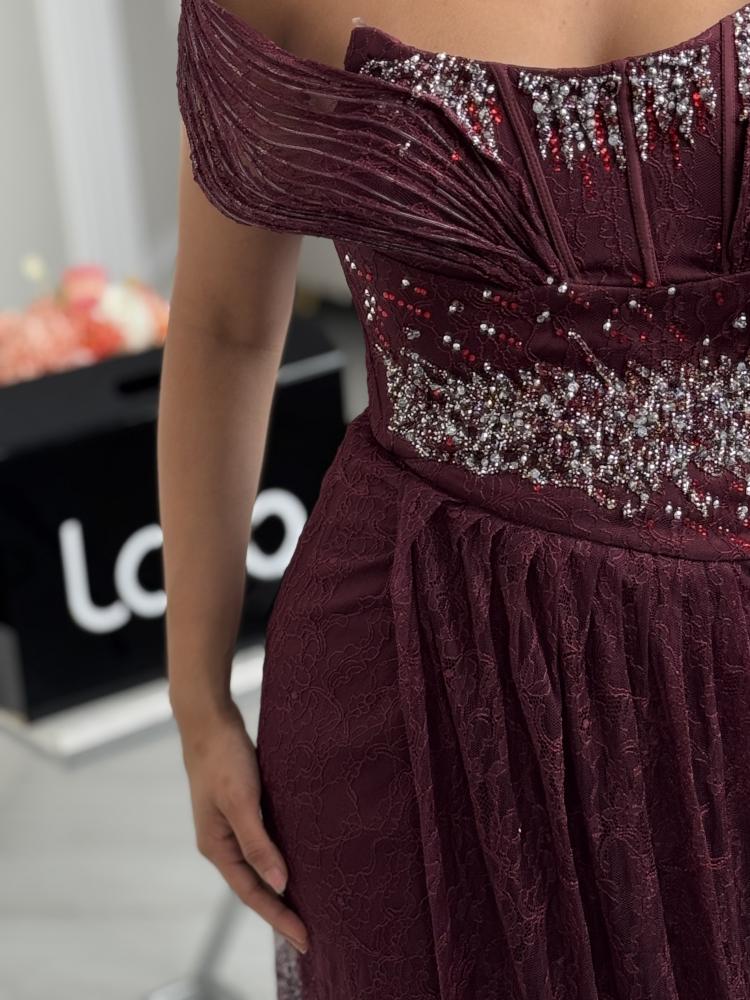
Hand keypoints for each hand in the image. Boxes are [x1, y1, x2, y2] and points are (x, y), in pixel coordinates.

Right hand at [174, 697, 308, 953]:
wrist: (210, 720)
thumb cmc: (224, 758)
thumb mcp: (242, 801)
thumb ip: (258, 843)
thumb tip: (280, 884)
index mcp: (217, 847)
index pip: (252, 894)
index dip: (279, 918)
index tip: (306, 939)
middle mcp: (222, 842)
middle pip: (255, 887)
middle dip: (281, 911)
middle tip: (311, 934)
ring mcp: (231, 827)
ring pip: (260, 866)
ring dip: (282, 887)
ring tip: (310, 906)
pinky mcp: (242, 809)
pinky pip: (263, 844)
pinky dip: (280, 858)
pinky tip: (299, 860)